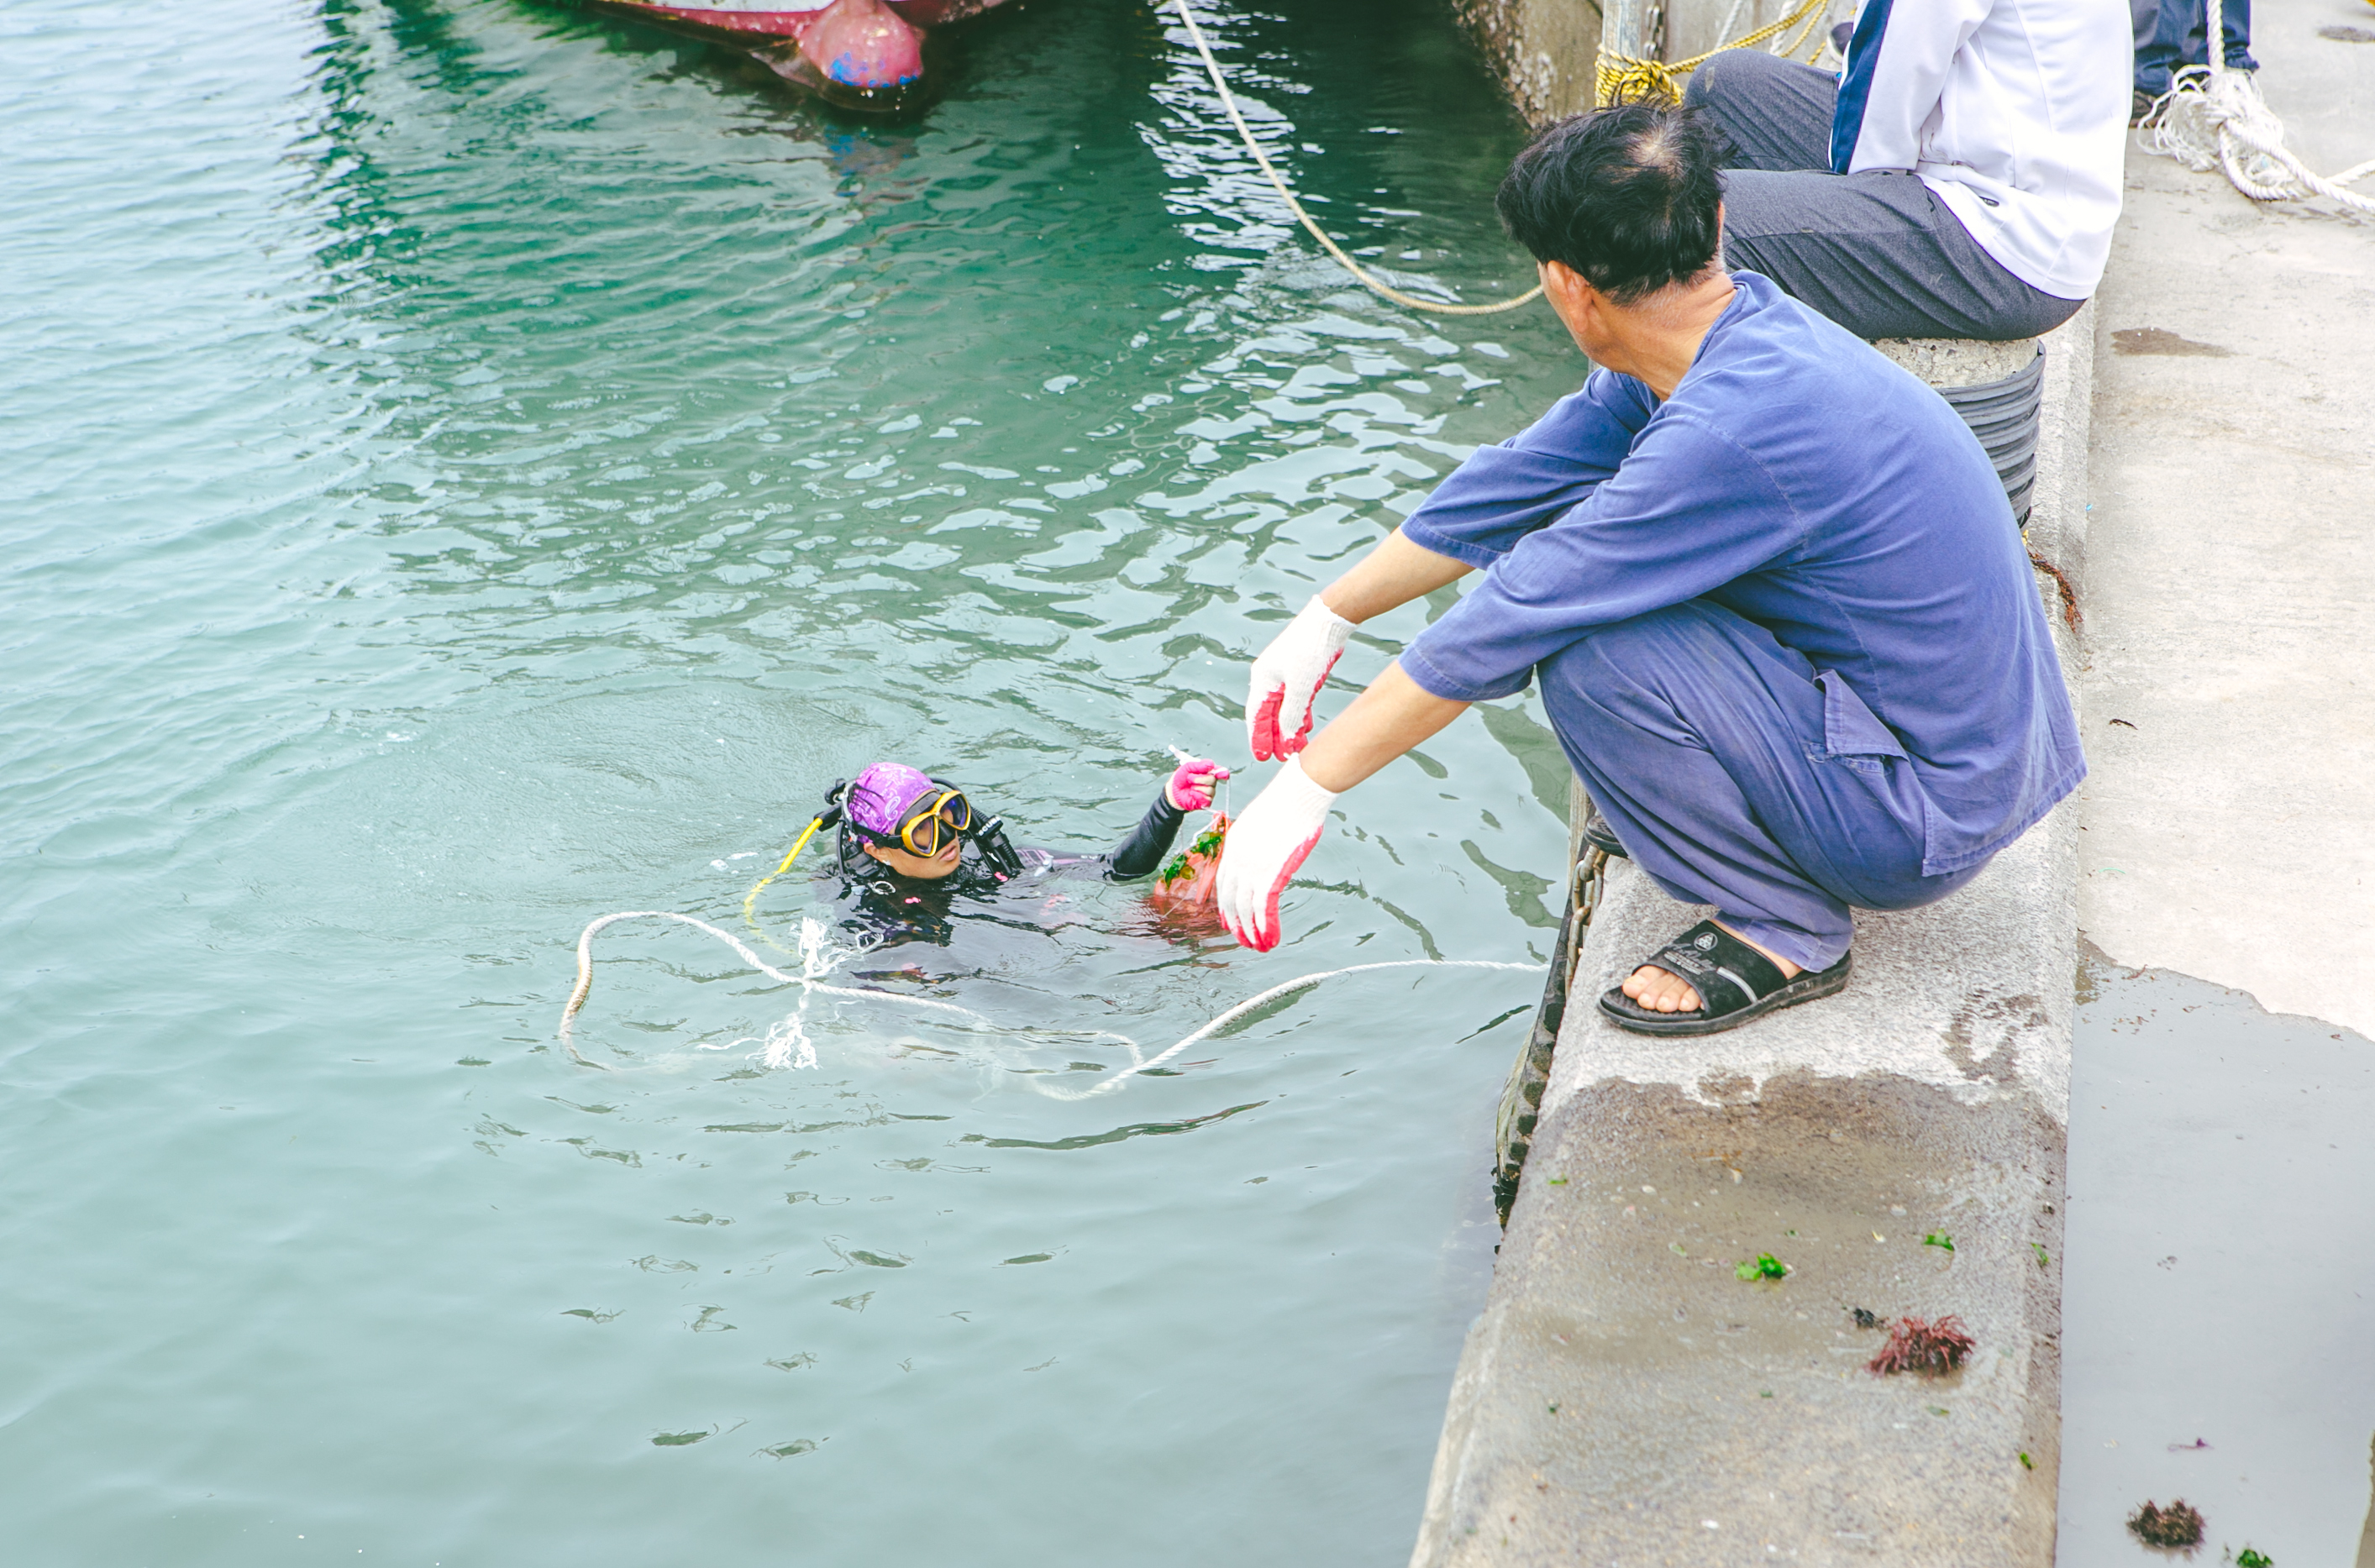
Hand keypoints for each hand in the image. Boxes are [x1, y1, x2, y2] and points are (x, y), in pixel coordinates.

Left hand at [1165, 757, 1229, 811]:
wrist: (1173, 791)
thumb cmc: (1181, 778)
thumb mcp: (1187, 767)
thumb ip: (1199, 765)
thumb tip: (1211, 765)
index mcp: (1208, 772)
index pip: (1220, 771)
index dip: (1223, 773)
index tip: (1223, 774)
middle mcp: (1211, 782)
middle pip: (1213, 780)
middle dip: (1200, 779)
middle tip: (1190, 778)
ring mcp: (1209, 792)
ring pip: (1209, 790)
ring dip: (1197, 787)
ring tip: (1190, 787)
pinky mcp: (1206, 802)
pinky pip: (1206, 799)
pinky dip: (1197, 795)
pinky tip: (1192, 794)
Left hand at [1215, 759, 1337, 951]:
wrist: (1298, 794)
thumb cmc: (1286, 804)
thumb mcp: (1261, 823)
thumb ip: (1257, 845)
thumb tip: (1264, 861)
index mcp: (1233, 845)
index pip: (1223, 883)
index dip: (1225, 905)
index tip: (1227, 920)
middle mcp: (1237, 859)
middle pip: (1230, 899)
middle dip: (1235, 924)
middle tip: (1243, 940)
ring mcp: (1252, 867)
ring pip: (1245, 908)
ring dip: (1251, 931)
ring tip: (1258, 947)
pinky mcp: (1271, 873)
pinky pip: (1263, 908)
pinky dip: (1266, 926)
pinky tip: (1270, 938)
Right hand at [1245, 596, 1353, 760]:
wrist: (1330, 619)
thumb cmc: (1311, 649)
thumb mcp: (1300, 687)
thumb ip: (1291, 715)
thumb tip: (1285, 740)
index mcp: (1262, 679)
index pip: (1255, 716)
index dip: (1258, 738)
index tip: (1262, 757)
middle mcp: (1269, 677)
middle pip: (1269, 714)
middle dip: (1274, 737)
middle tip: (1281, 759)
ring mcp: (1285, 674)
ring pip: (1284, 708)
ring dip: (1288, 728)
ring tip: (1294, 748)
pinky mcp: (1300, 671)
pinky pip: (1296, 699)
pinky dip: (1299, 714)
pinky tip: (1306, 727)